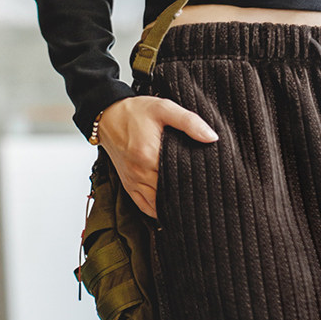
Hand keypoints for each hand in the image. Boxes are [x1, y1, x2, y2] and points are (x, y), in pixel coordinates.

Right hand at [94, 95, 218, 218]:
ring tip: (190, 203)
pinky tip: (170, 208)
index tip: (208, 182)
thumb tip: (212, 137)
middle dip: (186, 194)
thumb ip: (189, 122)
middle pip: (169, 193)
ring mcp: (133, 181)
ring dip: (172, 205)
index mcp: (149, 155)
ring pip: (157, 205)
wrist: (108, 115)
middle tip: (204, 194)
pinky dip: (157, 210)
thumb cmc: (135, 112)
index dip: (196, 181)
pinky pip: (144, 206)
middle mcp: (140, 172)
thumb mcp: (164, 109)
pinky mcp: (128, 185)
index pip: (179, 178)